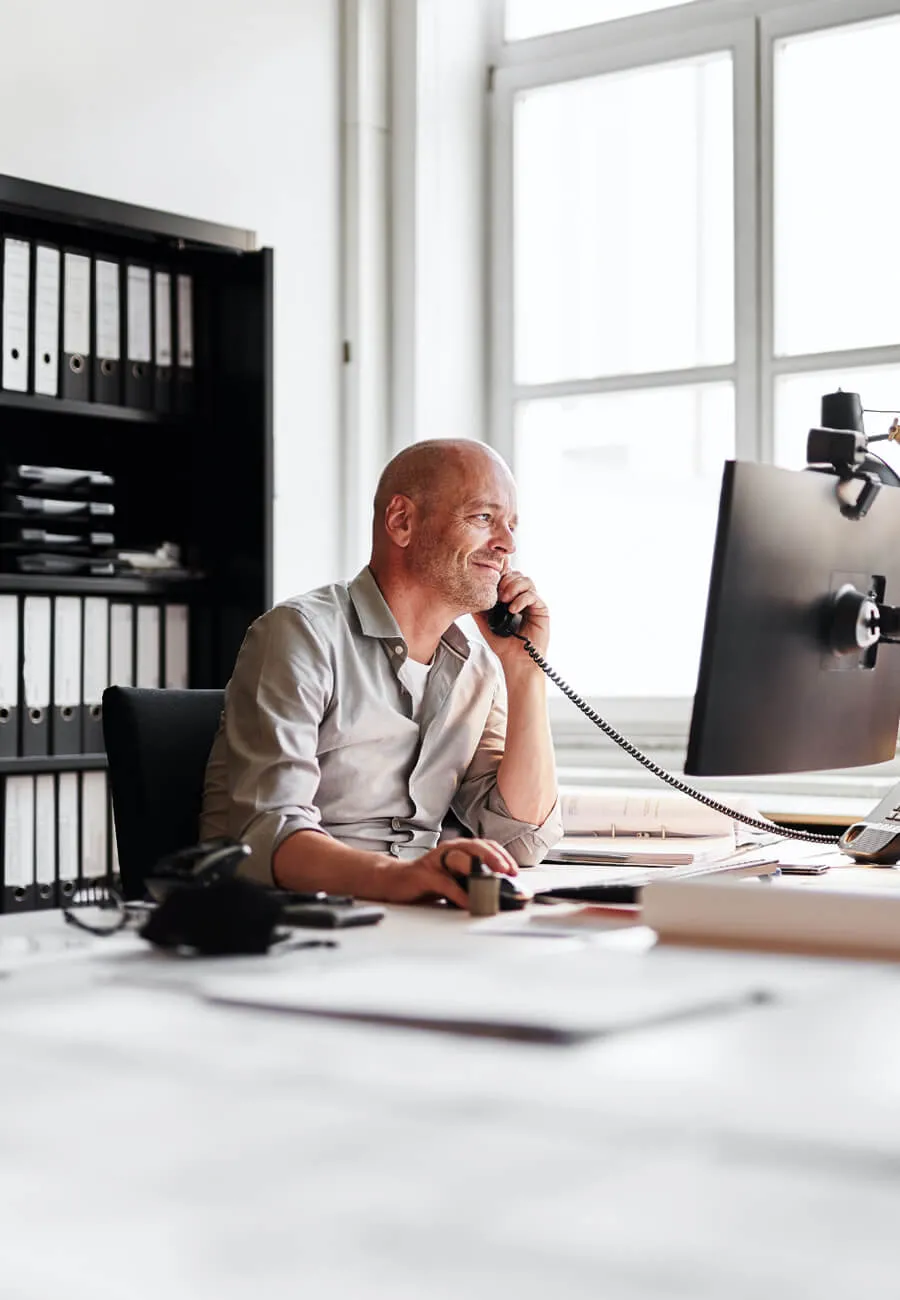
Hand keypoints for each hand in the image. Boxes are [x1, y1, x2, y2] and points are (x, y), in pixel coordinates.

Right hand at [377, 838, 518, 907]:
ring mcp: (435, 862)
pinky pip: (444, 883)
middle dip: (494, 858)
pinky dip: (459, 893)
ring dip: (478, 869)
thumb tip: (499, 893)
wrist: (395, 881)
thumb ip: (472, 880)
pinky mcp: (424, 876)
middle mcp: (448, 851)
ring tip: (492, 881)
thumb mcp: (455, 878)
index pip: (485, 846)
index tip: (514, 871)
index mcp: (458, 850)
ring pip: (459, 859)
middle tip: (507, 872)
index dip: (502, 856)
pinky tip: (469, 902)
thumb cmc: (428, 880)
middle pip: (475, 847)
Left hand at [474, 569, 549, 659]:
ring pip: (527, 581)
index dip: (500, 574)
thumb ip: (478, 608)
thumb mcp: (484, 623)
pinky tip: (513, 609)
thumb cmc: (503, 644)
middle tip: (497, 595)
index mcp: (511, 598)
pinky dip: (521, 599)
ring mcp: (533, 603)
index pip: (508, 577)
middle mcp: (523, 598)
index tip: (490, 581)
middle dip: (506, 580)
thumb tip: (468, 594)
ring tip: (504, 600)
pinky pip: (533, 596)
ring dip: (513, 587)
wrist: (516, 661)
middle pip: (518, 574)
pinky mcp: (541, 610)